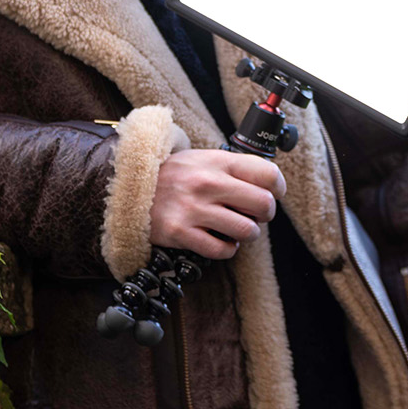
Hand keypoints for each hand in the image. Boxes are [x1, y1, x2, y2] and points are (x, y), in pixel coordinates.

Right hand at [149, 148, 287, 259]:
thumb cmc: (173, 174)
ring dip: (247, 234)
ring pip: (246, 230)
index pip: (268, 174)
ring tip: (237, 229)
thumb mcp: (202, 158)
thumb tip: (267, 185)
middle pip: (263, 204)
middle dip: (266, 214)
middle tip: (256, 215)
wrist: (129, 186)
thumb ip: (232, 168)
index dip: (278, 188)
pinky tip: (220, 240)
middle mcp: (208, 184)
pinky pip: (221, 250)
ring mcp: (194, 209)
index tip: (274, 194)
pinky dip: (227, 249)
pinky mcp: (180, 233)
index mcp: (217, 162)